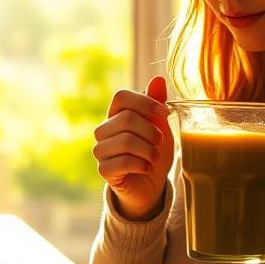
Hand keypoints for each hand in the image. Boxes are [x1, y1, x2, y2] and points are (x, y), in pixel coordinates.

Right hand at [92, 76, 173, 219]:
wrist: (150, 184)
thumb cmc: (153, 151)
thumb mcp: (160, 126)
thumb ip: (156, 104)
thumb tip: (157, 79)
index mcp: (116, 114)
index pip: (121, 96)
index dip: (144, 101)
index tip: (164, 112)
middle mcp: (103, 130)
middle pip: (126, 119)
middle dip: (151, 131)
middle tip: (160, 141)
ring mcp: (101, 150)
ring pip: (126, 141)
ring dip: (149, 151)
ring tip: (153, 157)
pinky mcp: (103, 169)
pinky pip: (124, 162)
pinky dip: (143, 165)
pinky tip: (146, 169)